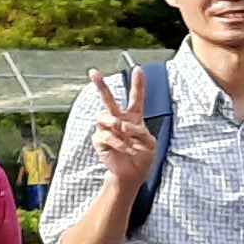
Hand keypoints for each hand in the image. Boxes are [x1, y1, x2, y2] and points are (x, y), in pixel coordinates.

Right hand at [88, 69, 158, 188]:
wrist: (133, 174)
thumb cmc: (143, 157)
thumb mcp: (150, 143)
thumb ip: (140, 132)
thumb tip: (122, 125)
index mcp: (134, 118)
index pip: (136, 98)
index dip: (138, 84)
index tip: (138, 69)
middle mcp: (118, 120)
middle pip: (108, 100)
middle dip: (100, 85)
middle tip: (93, 72)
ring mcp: (107, 129)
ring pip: (104, 116)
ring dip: (116, 124)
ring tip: (123, 131)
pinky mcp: (99, 140)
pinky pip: (105, 135)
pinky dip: (118, 142)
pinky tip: (125, 149)